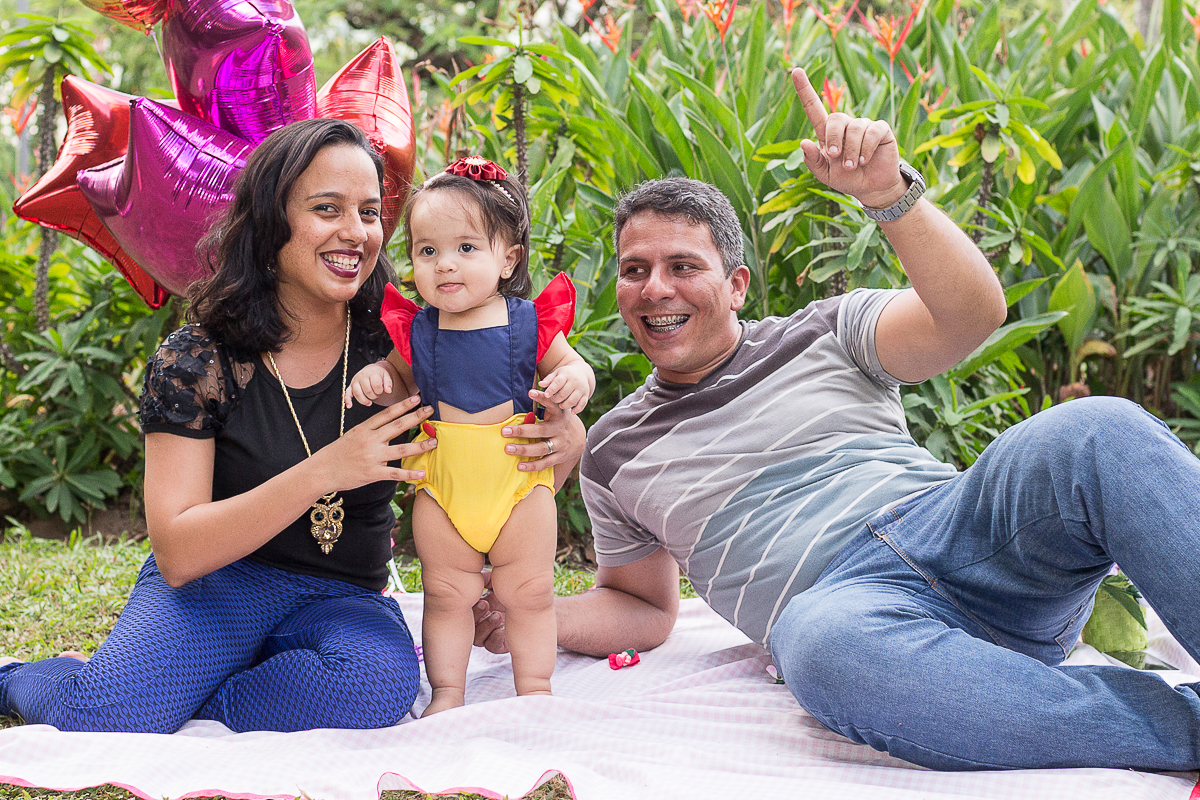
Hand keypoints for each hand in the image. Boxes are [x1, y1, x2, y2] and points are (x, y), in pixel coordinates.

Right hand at [315, 395, 434, 490]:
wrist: (322, 470)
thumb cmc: (339, 452)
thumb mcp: (354, 435)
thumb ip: (373, 432)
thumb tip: (392, 431)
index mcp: (364, 429)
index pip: (387, 414)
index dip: (403, 405)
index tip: (417, 398)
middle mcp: (369, 441)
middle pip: (397, 426)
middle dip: (416, 417)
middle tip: (431, 410)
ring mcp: (372, 457)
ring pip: (401, 450)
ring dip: (420, 446)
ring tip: (434, 442)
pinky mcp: (372, 473)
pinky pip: (394, 473)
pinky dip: (409, 474)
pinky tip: (422, 473)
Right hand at [345, 360, 395, 407]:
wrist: (372, 369)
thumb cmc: (379, 374)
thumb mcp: (386, 376)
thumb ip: (388, 383)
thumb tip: (389, 391)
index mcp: (371, 373)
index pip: (376, 385)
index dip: (380, 391)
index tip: (381, 391)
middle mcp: (362, 376)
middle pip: (367, 391)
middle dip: (374, 396)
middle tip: (376, 395)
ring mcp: (355, 381)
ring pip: (358, 393)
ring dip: (364, 400)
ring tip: (369, 403)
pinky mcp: (351, 386)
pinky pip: (347, 393)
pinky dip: (347, 400)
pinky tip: (349, 406)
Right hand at [472, 569, 508, 653]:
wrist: (528, 607)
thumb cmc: (509, 595)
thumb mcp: (498, 585)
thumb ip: (488, 579)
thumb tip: (484, 576)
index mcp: (475, 609)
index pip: (465, 611)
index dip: (469, 606)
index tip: (481, 598)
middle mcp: (479, 623)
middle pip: (468, 625)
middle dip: (477, 614)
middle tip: (486, 604)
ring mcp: (487, 635)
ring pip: (478, 638)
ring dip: (486, 626)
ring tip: (497, 616)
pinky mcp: (499, 644)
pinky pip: (492, 646)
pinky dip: (495, 638)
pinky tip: (501, 629)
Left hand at [503, 391, 585, 473]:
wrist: (578, 438)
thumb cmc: (558, 420)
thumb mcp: (555, 409)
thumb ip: (545, 403)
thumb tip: (529, 392)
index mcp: (558, 415)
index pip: (551, 404)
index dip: (542, 398)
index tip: (530, 392)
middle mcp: (560, 429)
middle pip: (541, 431)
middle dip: (522, 431)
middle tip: (504, 431)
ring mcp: (561, 444)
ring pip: (542, 448)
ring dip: (524, 449)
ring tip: (508, 448)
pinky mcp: (560, 457)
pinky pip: (545, 463)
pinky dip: (533, 465)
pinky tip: (519, 466)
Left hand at [538, 366, 590, 414]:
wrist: (581, 372)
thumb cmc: (565, 375)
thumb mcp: (556, 374)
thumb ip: (548, 380)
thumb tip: (540, 384)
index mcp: (566, 375)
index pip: (558, 382)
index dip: (551, 389)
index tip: (546, 395)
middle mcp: (575, 381)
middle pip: (564, 393)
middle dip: (556, 399)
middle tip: (553, 400)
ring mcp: (581, 388)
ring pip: (573, 400)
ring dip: (565, 405)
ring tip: (561, 405)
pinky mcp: (586, 395)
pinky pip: (582, 404)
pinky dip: (577, 409)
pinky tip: (572, 412)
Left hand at [791, 67, 908, 208]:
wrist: (871, 187)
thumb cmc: (847, 179)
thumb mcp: (825, 174)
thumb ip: (814, 161)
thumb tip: (804, 142)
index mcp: (827, 133)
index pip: (814, 108)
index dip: (805, 90)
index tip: (796, 71)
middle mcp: (845, 125)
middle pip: (835, 118)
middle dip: (834, 139)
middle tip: (837, 158)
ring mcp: (863, 125)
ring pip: (854, 128)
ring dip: (851, 151)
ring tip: (853, 166)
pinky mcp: (880, 129)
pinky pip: (871, 132)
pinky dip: (866, 148)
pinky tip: (865, 160)